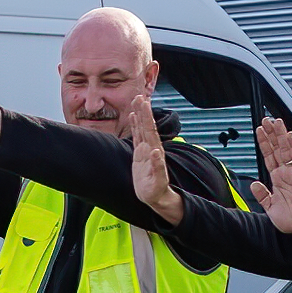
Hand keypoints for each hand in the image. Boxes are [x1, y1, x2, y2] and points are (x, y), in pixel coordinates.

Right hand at [129, 96, 184, 225]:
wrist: (155, 196)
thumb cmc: (157, 190)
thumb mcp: (158, 180)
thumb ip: (158, 166)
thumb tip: (156, 152)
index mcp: (155, 151)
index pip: (150, 130)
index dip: (147, 116)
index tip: (144, 104)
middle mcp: (151, 147)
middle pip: (146, 125)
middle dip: (143, 111)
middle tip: (139, 96)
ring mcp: (145, 150)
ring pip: (141, 128)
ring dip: (139, 114)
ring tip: (137, 101)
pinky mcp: (139, 154)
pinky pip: (137, 136)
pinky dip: (135, 125)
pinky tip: (133, 116)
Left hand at [252, 118, 291, 239]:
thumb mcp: (270, 208)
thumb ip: (262, 195)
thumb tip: (254, 185)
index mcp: (278, 180)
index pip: (269, 157)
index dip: (264, 144)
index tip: (259, 131)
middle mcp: (286, 173)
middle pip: (277, 149)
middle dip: (271, 134)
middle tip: (266, 120)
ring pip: (287, 149)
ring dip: (281, 135)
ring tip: (275, 121)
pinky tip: (289, 135)